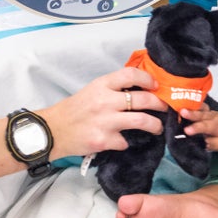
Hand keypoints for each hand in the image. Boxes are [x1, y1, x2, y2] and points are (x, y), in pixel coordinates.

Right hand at [40, 66, 164, 157]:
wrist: (53, 131)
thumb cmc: (74, 110)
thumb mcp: (92, 91)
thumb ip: (112, 89)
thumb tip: (139, 90)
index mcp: (102, 85)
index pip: (131, 75)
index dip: (148, 79)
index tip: (155, 86)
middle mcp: (105, 101)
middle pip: (144, 99)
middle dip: (160, 104)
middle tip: (165, 108)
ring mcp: (105, 121)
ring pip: (143, 121)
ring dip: (155, 125)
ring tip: (157, 128)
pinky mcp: (104, 140)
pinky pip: (125, 142)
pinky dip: (125, 142)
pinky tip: (120, 141)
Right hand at [180, 106, 217, 153]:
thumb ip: (215, 144)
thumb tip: (203, 143)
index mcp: (217, 126)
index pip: (206, 126)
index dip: (196, 128)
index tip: (186, 131)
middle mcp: (212, 117)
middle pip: (201, 115)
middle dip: (191, 114)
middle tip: (181, 112)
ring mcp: (208, 112)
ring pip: (198, 109)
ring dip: (188, 107)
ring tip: (178, 106)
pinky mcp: (205, 112)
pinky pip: (198, 107)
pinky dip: (190, 105)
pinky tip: (181, 104)